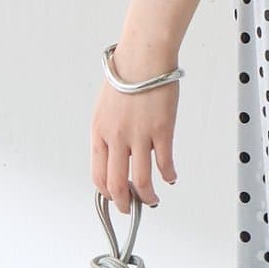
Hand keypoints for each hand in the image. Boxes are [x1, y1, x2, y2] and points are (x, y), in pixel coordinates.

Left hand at [90, 39, 179, 212]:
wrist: (143, 58)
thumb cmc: (126, 77)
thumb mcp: (105, 108)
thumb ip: (109, 133)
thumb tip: (118, 154)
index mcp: (99, 132)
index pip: (98, 174)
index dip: (107, 193)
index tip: (116, 198)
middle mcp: (116, 138)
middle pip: (117, 184)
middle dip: (125, 203)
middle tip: (132, 208)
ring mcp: (139, 136)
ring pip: (141, 180)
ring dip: (148, 197)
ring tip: (153, 201)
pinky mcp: (161, 131)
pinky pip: (164, 163)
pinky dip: (168, 176)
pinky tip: (170, 178)